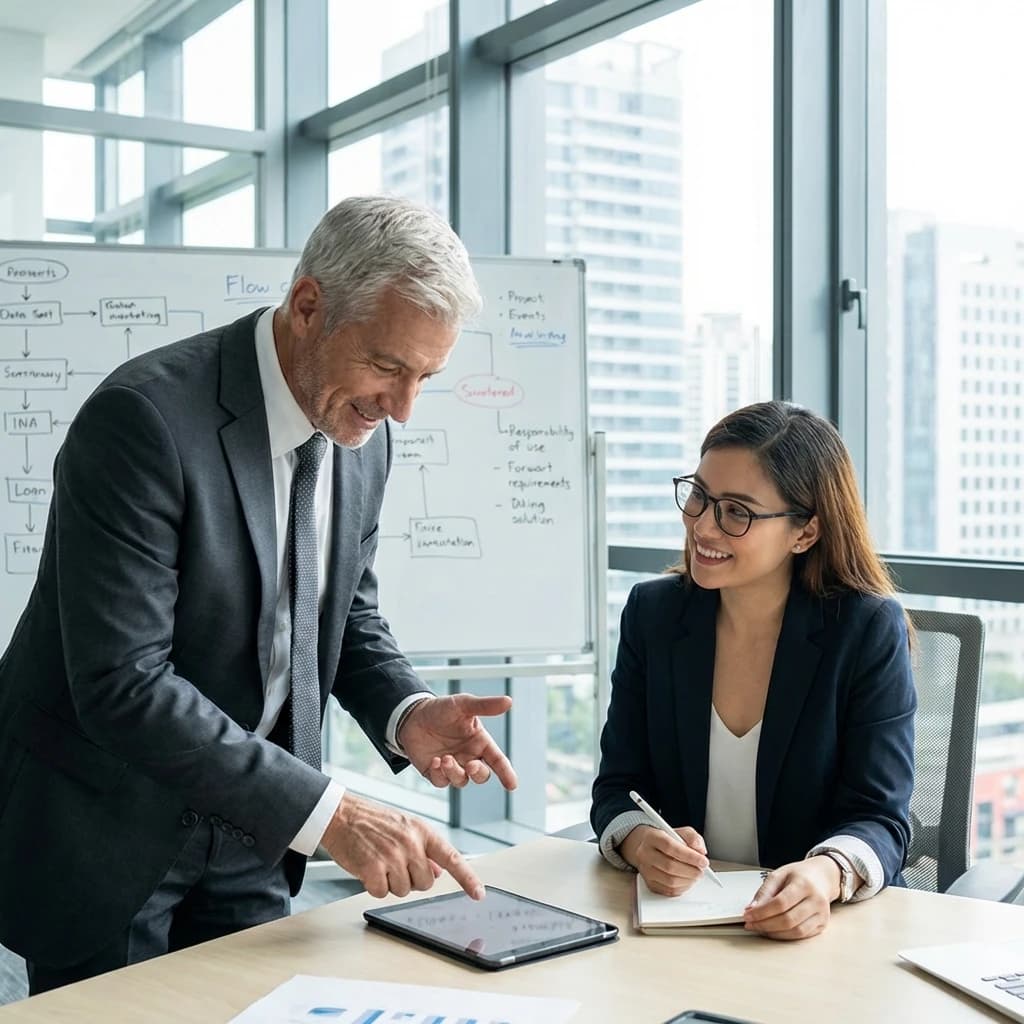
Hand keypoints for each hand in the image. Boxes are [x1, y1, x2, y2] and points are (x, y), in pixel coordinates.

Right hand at [320, 791, 483, 899]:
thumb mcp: (405, 827)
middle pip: (426, 883)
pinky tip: (368, 868)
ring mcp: (392, 856)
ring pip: (404, 890)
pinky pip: (382, 892)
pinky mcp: (373, 868)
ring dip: (391, 882)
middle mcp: (411, 843)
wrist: (342, 814)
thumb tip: (440, 872)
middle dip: (412, 879)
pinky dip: (374, 886)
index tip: (479, 894)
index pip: (451, 858)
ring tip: (380, 860)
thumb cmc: (373, 821)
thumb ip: (425, 849)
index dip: (467, 878)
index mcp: (422, 831)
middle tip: (395, 862)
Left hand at [398, 694, 517, 790]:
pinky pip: (442, 782)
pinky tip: (434, 761)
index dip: (506, 773)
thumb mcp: (463, 704)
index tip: (512, 785)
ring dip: (455, 772)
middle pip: (481, 775)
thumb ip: (485, 706)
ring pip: (462, 781)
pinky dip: (440, 774)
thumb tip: (508, 701)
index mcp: (479, 742)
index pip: (497, 760)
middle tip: (470, 765)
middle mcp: (468, 756)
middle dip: (478, 773)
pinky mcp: (435, 772)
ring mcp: (452, 766)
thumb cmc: (441, 709)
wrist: (412, 715)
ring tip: (445, 759)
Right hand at [619, 824, 709, 895]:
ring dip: (688, 880)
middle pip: (670, 866)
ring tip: (695, 875)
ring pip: (670, 881)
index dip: (689, 856)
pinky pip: (668, 891)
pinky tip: (687, 880)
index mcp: (652, 838)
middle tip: (701, 869)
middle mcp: (645, 854)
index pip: (670, 847)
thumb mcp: (679, 832)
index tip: (703, 861)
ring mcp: (646, 870)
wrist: (644, 846)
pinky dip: (682, 888)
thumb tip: (700, 851)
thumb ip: (692, 838)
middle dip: (691, 870)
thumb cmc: (664, 839)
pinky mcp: (649, 883)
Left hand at [742, 856, 840, 939]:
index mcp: (803, 884)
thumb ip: (764, 891)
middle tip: (750, 924)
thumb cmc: (799, 875)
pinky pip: (802, 936)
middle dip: (765, 925)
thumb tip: (751, 909)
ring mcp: (821, 914)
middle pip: (788, 920)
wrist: (821, 877)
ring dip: (774, 933)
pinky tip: (773, 931)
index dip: (762, 912)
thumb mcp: (779, 875)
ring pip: (796, 931)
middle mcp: (816, 900)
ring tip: (760, 928)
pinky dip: (785, 936)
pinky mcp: (822, 925)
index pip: (780, 903)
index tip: (748, 916)